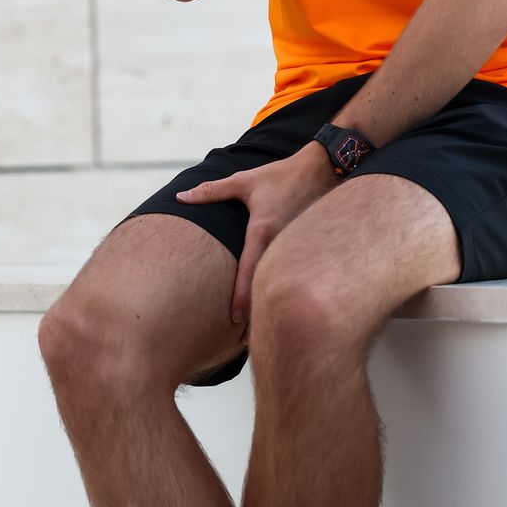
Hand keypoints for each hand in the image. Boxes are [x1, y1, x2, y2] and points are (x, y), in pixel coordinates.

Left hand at [177, 144, 339, 324]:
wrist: (325, 167)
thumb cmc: (282, 175)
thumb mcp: (245, 181)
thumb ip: (212, 191)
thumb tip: (181, 197)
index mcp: (262, 231)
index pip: (249, 272)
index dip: (241, 299)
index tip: (233, 321)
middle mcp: (282, 243)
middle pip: (268, 285)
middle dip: (258, 312)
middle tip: (246, 339)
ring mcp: (299, 246)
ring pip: (285, 281)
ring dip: (275, 302)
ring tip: (264, 330)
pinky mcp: (311, 246)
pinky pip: (297, 271)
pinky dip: (290, 287)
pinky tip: (287, 301)